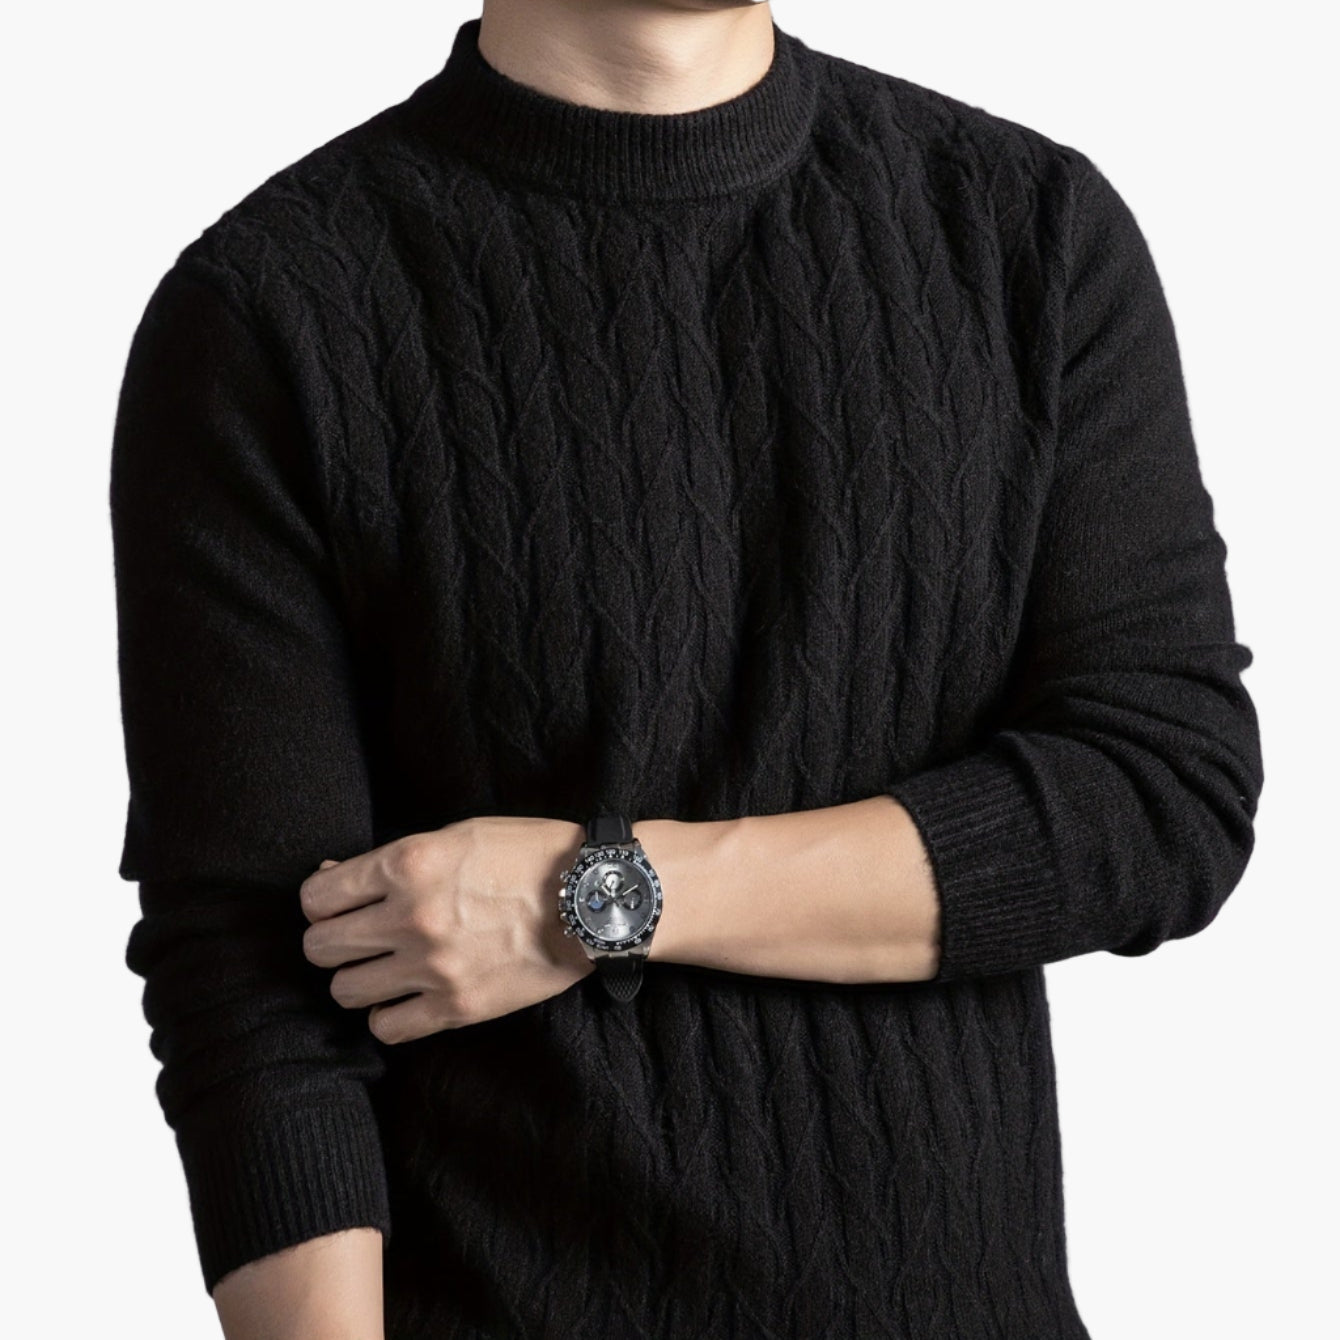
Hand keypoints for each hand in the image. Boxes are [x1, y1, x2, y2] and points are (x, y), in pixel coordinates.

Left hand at [299, 815, 591, 1043]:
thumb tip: (329, 880)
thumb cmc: (527, 855)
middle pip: (321, 947)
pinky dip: (388, 1014)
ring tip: (384, 967)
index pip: (317, 898)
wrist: (592, 898)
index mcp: (407, 863)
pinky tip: (407, 996)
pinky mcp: (456, 1007)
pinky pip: (385, 1027)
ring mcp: (431, 967)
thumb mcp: (456, 835)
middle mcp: (409, 917)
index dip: (321, 902)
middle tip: (357, 937)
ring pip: (345, 990)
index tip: (337, 906)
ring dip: (358, 978)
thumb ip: (392, 860)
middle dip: (331, 940)